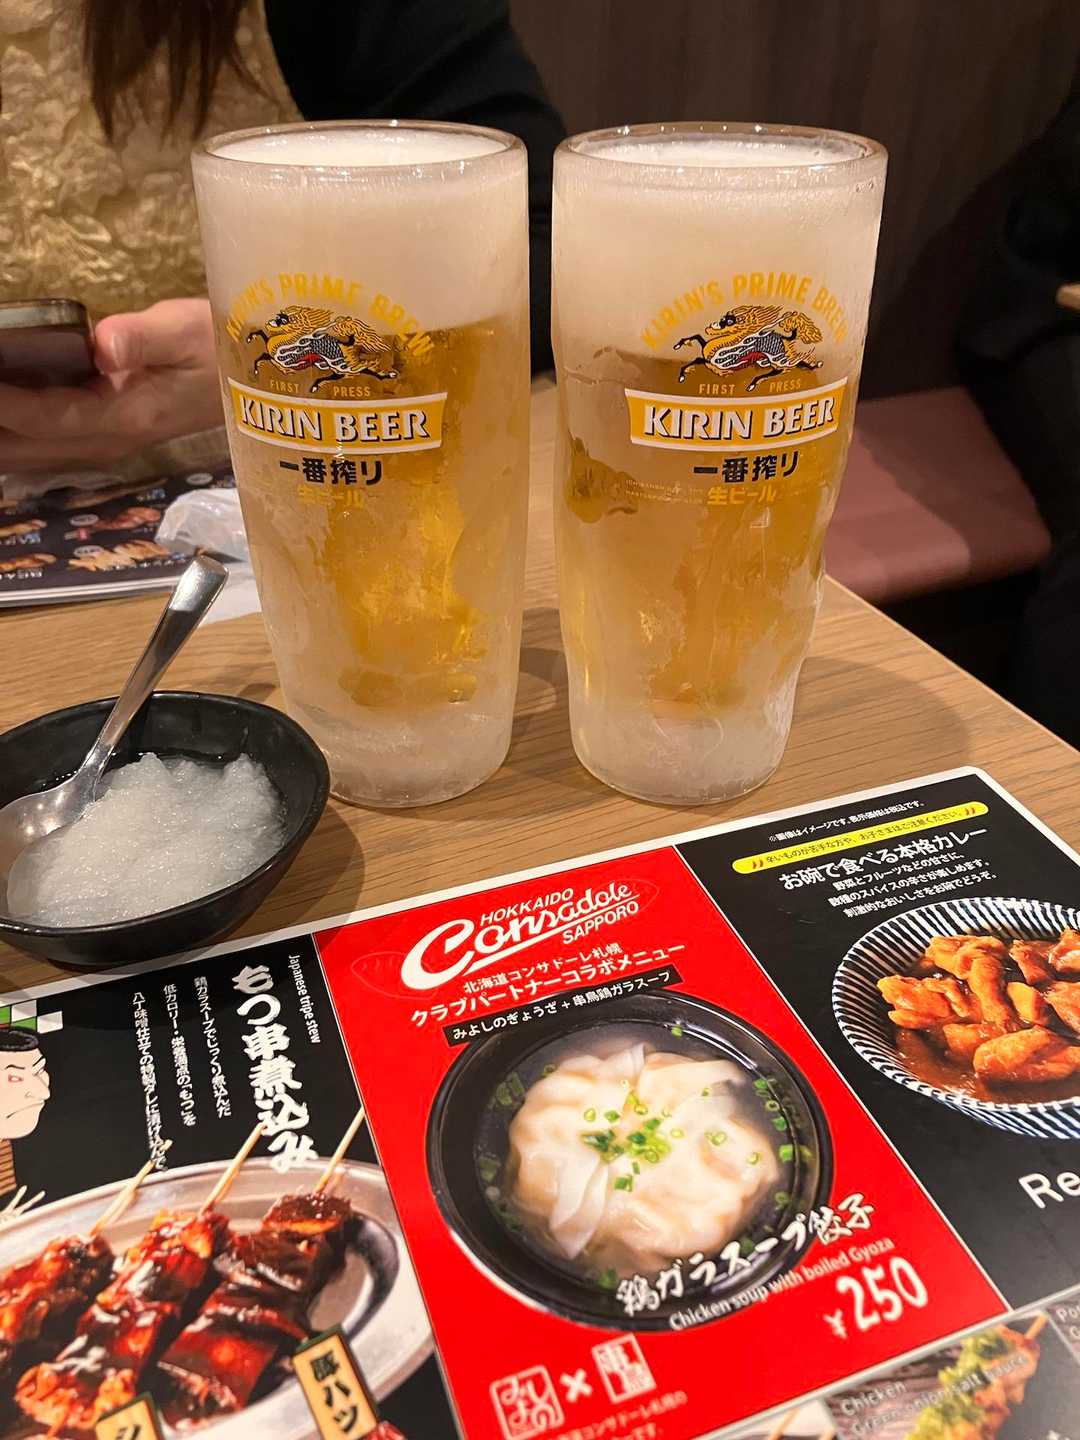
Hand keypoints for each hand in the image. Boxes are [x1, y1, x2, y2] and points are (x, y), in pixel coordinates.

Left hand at [0, 299, 222, 470]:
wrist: (263, 384)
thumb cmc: (226, 350)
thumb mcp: (190, 332)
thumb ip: (144, 338)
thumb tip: (102, 344)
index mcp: (125, 416)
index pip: (49, 416)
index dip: (6, 402)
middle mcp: (110, 440)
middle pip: (29, 447)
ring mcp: (108, 444)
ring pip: (34, 455)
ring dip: (2, 440)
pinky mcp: (107, 436)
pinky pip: (46, 447)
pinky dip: (15, 439)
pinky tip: (2, 427)